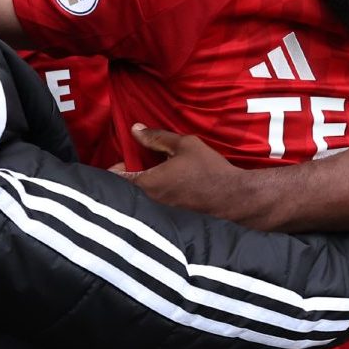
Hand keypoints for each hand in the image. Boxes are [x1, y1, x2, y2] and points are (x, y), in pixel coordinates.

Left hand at [115, 124, 271, 228]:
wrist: (233, 198)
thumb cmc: (208, 169)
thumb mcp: (183, 145)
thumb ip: (156, 137)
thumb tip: (135, 129)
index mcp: (148, 183)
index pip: (117, 179)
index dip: (114, 169)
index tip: (120, 162)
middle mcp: (150, 202)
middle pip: (127, 191)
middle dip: (128, 179)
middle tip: (137, 167)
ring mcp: (160, 213)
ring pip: (141, 199)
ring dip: (142, 189)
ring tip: (153, 176)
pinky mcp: (172, 219)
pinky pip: (154, 207)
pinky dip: (155, 197)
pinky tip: (167, 188)